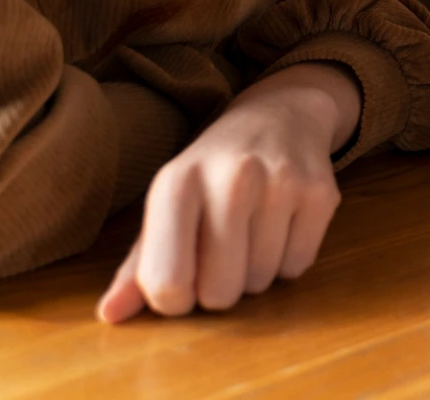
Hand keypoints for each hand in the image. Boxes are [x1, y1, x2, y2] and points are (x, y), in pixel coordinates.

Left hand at [97, 62, 360, 322]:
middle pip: (219, 293)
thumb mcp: (168, 205)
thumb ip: (138, 264)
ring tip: (251, 230)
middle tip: (220, 250)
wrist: (279, 114)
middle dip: (218, 287)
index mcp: (177, 183)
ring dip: (253, 271)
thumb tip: (109, 314)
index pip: (168, 283)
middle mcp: (230, 178)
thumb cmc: (211, 171)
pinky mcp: (320, 193)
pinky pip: (297, 268)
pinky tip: (281, 224)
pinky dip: (287, 259)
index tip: (182, 275)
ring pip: (260, 283)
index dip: (174, 298)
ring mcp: (280, 184)